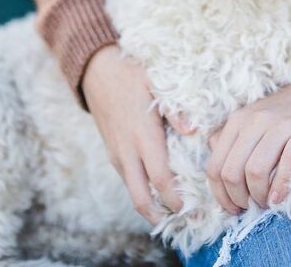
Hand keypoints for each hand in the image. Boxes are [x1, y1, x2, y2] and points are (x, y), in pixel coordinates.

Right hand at [82, 45, 182, 223]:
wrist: (96, 70)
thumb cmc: (131, 73)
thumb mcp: (156, 82)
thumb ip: (175, 108)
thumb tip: (194, 130)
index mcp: (142, 134)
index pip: (159, 177)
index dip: (174, 198)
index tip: (191, 208)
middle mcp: (127, 150)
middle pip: (140, 197)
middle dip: (159, 215)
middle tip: (183, 220)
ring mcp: (117, 153)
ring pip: (132, 190)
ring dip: (150, 205)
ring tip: (175, 211)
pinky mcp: (112, 152)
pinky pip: (128, 179)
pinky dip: (142, 191)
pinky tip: (158, 190)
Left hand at [205, 76, 290, 212]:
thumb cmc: (284, 117)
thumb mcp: (251, 123)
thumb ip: (230, 142)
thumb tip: (217, 174)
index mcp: (236, 121)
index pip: (215, 166)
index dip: (220, 195)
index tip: (233, 208)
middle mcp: (254, 121)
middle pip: (232, 172)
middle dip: (239, 198)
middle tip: (251, 207)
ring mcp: (279, 125)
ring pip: (255, 171)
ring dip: (258, 196)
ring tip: (266, 203)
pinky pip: (287, 164)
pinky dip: (281, 186)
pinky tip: (279, 198)